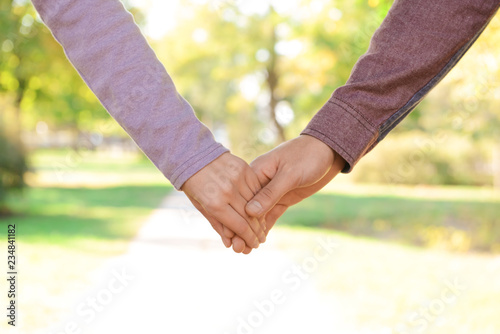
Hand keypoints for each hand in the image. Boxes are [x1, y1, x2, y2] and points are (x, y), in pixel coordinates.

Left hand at [181, 152, 265, 250]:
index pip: (240, 226)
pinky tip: (261, 208)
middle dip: (257, 231)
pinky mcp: (243, 168)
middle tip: (261, 239)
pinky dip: (260, 199)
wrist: (193, 155)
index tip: (255, 245)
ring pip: (256, 202)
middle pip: (250, 216)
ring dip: (260, 217)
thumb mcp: (202, 206)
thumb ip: (217, 224)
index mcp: (215, 204)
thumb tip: (230, 243)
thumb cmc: (195, 184)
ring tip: (262, 227)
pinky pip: (256, 187)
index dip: (249, 238)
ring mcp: (237, 178)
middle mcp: (228, 191)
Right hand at [227, 135, 345, 250]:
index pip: (240, 198)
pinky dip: (264, 228)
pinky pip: (270, 215)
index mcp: (256, 172)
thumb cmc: (307, 156)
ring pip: (257, 215)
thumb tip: (250, 212)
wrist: (327, 150)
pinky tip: (258, 242)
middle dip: (239, 229)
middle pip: (246, 209)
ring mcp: (271, 192)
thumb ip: (270, 193)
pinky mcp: (282, 198)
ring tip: (243, 250)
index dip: (234, 218)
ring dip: (250, 232)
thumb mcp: (289, 174)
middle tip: (236, 248)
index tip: (230, 237)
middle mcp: (259, 183)